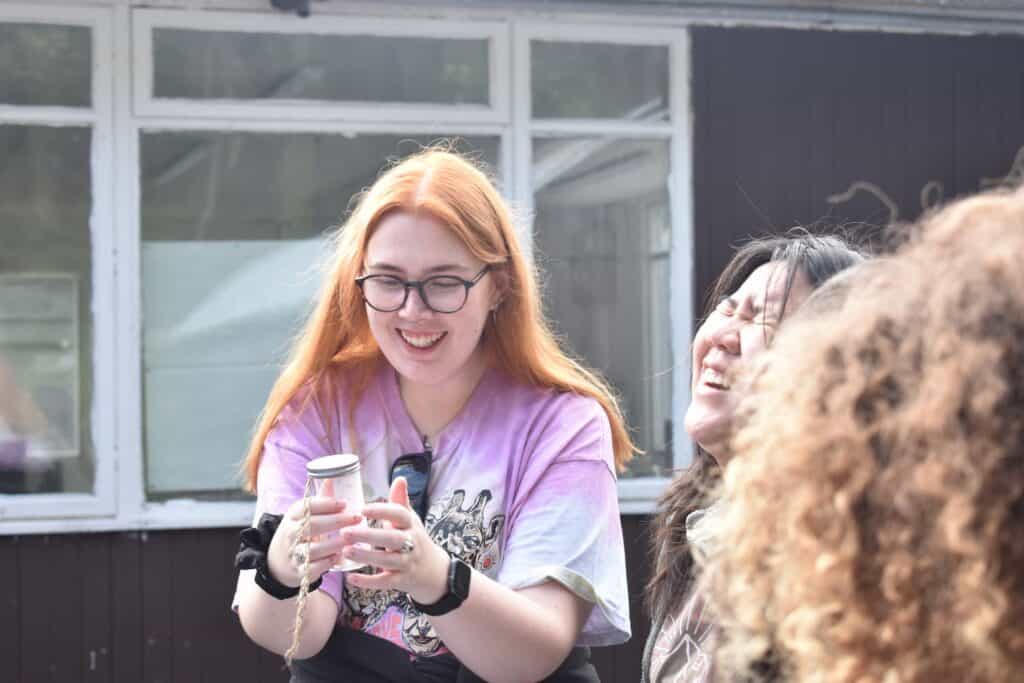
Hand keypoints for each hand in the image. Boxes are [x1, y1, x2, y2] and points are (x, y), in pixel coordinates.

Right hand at [267, 496, 362, 587]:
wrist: (279, 561)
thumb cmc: (300, 531)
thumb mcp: (304, 514)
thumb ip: (320, 500)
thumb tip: (333, 478)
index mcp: (293, 515)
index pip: (308, 506)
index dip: (327, 504)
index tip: (345, 503)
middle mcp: (291, 533)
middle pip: (313, 525)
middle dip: (337, 521)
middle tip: (357, 518)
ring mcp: (293, 553)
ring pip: (314, 548)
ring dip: (335, 543)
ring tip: (352, 538)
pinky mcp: (299, 571)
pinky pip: (313, 567)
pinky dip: (327, 562)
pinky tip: (341, 556)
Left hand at [341, 477, 449, 603]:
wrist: (433, 571)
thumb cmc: (415, 539)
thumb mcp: (411, 520)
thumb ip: (401, 501)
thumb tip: (399, 478)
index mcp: (411, 525)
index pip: (399, 514)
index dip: (382, 511)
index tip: (362, 509)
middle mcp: (412, 543)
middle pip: (392, 539)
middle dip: (369, 536)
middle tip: (346, 532)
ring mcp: (407, 563)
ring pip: (388, 561)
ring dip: (367, 557)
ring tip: (345, 551)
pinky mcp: (402, 581)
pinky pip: (385, 582)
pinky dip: (369, 582)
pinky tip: (351, 578)